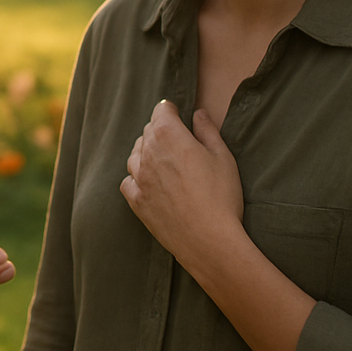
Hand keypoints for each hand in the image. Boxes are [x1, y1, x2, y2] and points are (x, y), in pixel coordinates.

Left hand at [119, 100, 243, 271]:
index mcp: (169, 136)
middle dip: (160, 130)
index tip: (176, 112)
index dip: (170, 110)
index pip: (161, 111)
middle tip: (176, 137)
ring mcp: (139, 178)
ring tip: (162, 158)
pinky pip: (128, 181)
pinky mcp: (136, 201)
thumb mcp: (223, 157)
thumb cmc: (222, 196)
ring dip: (146, 151)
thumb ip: (208, 131)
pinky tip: (147, 181)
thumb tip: (198, 114)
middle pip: (148, 131)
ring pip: (135, 154)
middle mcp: (148, 153)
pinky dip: (136, 177)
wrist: (209, 240)